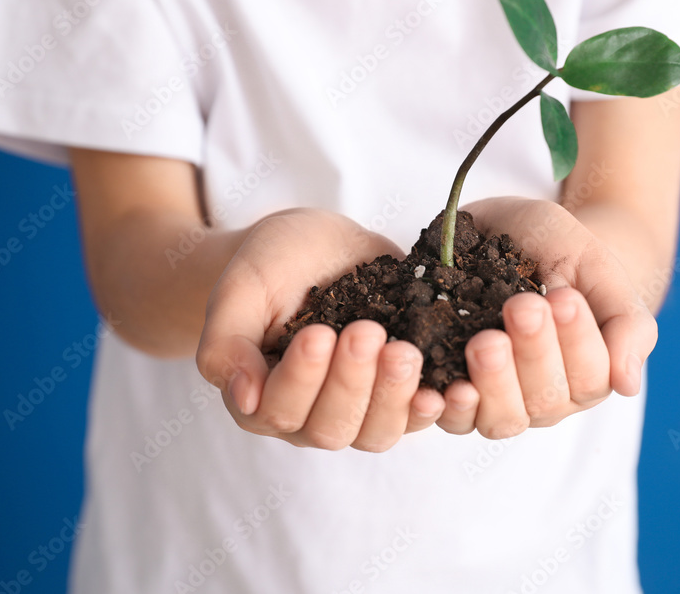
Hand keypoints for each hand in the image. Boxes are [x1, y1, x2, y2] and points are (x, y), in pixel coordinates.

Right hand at [196, 209, 444, 450]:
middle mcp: (309, 416)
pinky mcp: (399, 393)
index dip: (302, 379)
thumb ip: (227, 343)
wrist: (318, 246)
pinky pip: (417, 416)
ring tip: (404, 351)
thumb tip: (244, 398)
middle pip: (331, 428)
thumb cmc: (272, 265)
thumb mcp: (242, 288)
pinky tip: (451, 388)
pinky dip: (432, 406)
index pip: (279, 410)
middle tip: (366, 333)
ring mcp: (358, 409)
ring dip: (393, 395)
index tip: (319, 333)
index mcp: (260, 398)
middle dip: (351, 382)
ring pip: (376, 432)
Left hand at [435, 197, 657, 438]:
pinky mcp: (454, 394)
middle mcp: (545, 397)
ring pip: (501, 418)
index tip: (563, 297)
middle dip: (534, 354)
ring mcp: (499, 400)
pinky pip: (452, 419)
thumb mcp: (596, 267)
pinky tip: (445, 388)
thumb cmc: (559, 249)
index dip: (577, 342)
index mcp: (588, 373)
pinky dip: (449, 408)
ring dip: (494, 383)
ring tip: (485, 342)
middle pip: (544, 400)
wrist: (505, 229)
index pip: (590, 377)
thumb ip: (625, 321)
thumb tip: (627, 384)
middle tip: (521, 308)